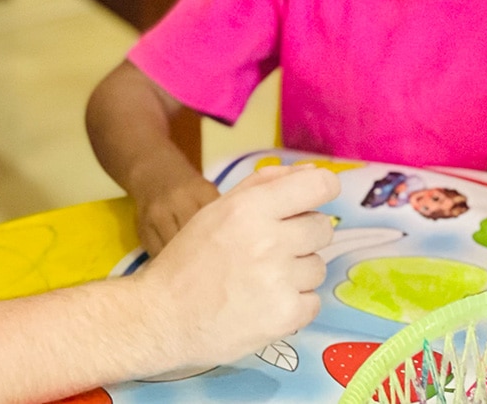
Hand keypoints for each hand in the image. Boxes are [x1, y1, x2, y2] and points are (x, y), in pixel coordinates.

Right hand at [132, 164, 338, 372]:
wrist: (164, 316)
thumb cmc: (188, 259)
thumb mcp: (216, 209)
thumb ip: (263, 185)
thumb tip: (311, 171)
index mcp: (249, 208)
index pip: (318, 185)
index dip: (321, 190)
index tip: (311, 201)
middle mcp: (268, 240)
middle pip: (322, 227)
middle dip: (302, 235)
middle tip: (269, 249)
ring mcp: (279, 280)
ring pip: (318, 266)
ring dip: (296, 272)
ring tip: (261, 279)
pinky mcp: (286, 315)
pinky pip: (313, 301)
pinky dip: (294, 303)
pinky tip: (264, 303)